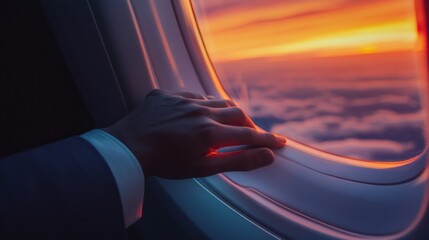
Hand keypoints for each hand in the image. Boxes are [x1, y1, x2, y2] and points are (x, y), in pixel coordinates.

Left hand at [104, 89, 285, 178]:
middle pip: (236, 114)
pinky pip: (192, 95)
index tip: (279, 142)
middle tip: (252, 135)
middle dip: (248, 125)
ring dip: (227, 112)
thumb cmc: (164, 163)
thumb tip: (266, 157)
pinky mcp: (167, 95)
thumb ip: (236, 161)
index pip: (248, 136)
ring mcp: (183, 100)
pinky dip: (202, 104)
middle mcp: (200, 112)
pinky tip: (198, 112)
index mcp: (210, 132)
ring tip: (228, 123)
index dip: (266, 140)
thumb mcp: (203, 168)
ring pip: (216, 101)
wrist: (127, 148)